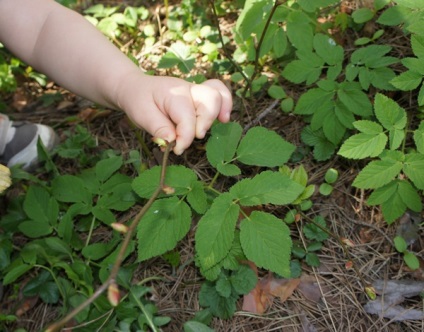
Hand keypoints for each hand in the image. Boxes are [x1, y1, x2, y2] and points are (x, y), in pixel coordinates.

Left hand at [117, 74, 232, 154]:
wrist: (135, 88)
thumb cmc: (138, 101)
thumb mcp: (141, 115)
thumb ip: (158, 128)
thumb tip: (173, 142)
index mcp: (173, 93)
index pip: (187, 118)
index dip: (185, 138)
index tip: (175, 150)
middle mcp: (188, 89)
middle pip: (210, 100)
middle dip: (206, 122)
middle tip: (195, 137)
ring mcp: (195, 91)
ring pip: (218, 94)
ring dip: (220, 111)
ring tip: (221, 123)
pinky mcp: (199, 97)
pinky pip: (219, 93)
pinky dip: (225, 104)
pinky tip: (224, 119)